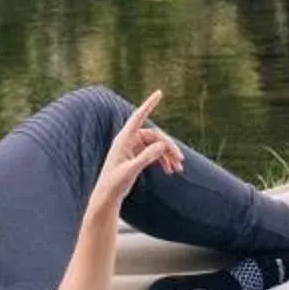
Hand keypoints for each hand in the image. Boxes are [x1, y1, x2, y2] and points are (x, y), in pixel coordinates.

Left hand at [85, 89, 183, 221]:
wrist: (107, 196)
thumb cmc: (115, 183)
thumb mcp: (131, 170)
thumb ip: (146, 157)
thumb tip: (162, 145)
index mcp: (124, 139)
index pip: (138, 116)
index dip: (149, 104)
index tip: (159, 93)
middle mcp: (129, 140)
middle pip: (154, 136)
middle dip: (169, 147)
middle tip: (181, 160)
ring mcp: (133, 148)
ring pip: (156, 145)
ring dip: (168, 155)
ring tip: (178, 169)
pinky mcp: (136, 156)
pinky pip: (153, 153)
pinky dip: (163, 160)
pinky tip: (170, 170)